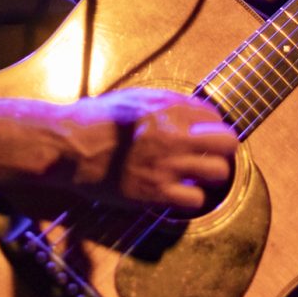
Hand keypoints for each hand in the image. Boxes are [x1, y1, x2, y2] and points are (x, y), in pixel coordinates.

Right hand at [57, 88, 237, 211]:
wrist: (69, 146)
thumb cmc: (98, 119)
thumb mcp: (135, 97)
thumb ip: (168, 102)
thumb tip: (196, 110)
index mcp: (168, 108)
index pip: (215, 115)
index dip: (211, 124)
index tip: (202, 132)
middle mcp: (173, 135)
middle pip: (227, 143)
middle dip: (222, 148)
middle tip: (209, 153)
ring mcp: (166, 166)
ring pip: (218, 172)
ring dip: (210, 173)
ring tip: (197, 173)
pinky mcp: (155, 193)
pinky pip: (195, 199)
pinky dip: (191, 196)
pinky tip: (178, 190)